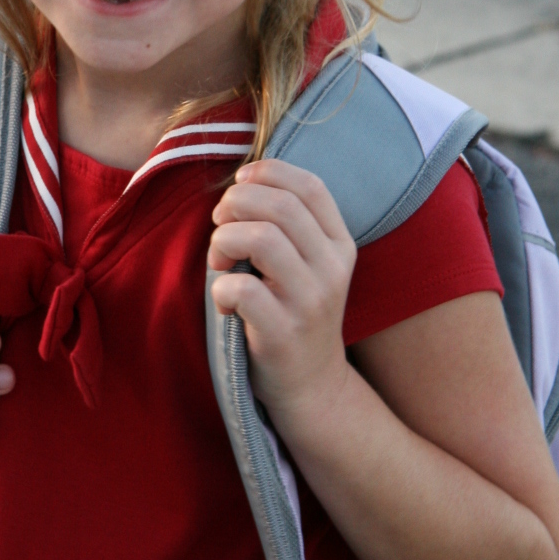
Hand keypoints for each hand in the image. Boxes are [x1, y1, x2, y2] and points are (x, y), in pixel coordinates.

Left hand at [208, 159, 356, 434]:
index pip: (310, 187)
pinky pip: (242, 289)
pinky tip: (225, 303)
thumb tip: (242, 181)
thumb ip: (286, 224)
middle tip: (219, 226)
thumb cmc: (293, 311)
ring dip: (224, 241)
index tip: (239, 184)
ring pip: (262, 238)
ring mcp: (311, 302)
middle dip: (235, 204)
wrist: (311, 386)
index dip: (268, 173)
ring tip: (219, 264)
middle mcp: (332, 269)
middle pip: (280, 206)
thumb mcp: (306, 263)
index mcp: (339, 244)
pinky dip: (220, 289)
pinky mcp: (285, 333)